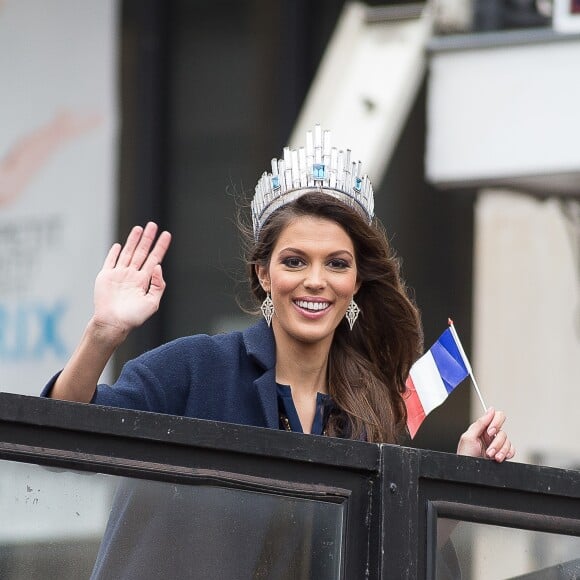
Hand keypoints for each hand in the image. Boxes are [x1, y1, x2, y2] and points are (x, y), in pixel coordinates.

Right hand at [92, 222, 171, 342]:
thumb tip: (158, 267)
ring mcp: (119, 275)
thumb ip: (158, 285)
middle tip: (153, 225)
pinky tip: (119, 245)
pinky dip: (114, 253)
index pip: (154, 259)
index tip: (166, 235)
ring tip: (140, 228)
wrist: (113, 324)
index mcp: (144, 281)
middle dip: (148, 239)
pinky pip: (110, 261)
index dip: (160, 247)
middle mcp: (132, 275)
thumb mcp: (152, 303)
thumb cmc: (133, 317)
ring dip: (133, 240)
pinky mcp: (106, 277)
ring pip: (128, 253)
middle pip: (142, 252)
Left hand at [457, 407, 514, 462]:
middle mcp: (490, 436)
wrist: (469, 472)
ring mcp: (497, 445)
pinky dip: (507, 454)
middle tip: (490, 449)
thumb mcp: (468, 437)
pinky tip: (499, 458)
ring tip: (491, 457)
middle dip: (497, 442)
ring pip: (507, 441)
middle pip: (503, 431)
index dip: (495, 423)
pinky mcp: (502, 454)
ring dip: (500, 450)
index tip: (490, 432)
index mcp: (482, 429)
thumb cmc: (465, 455)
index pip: (496, 417)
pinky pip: (512, 450)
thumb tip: (490, 410)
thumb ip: (479, 423)